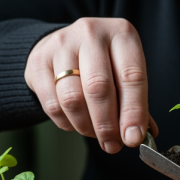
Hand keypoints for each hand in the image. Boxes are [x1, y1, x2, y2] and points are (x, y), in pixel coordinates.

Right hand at [25, 17, 156, 152]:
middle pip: (98, 88)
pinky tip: (75, 123)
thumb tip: (140, 136)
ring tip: (94, 133)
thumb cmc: (103, 63)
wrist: (64, 45)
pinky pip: (52, 104)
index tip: (133, 138)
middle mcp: (91, 33)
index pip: (131, 77)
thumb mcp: (124, 73)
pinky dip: (67, 123)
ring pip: (73, 99)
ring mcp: (61, 44)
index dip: (133, 112)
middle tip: (112, 145)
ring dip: (86, 126)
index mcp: (122, 34)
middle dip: (107, 125)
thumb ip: (135, 103)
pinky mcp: (39, 61)